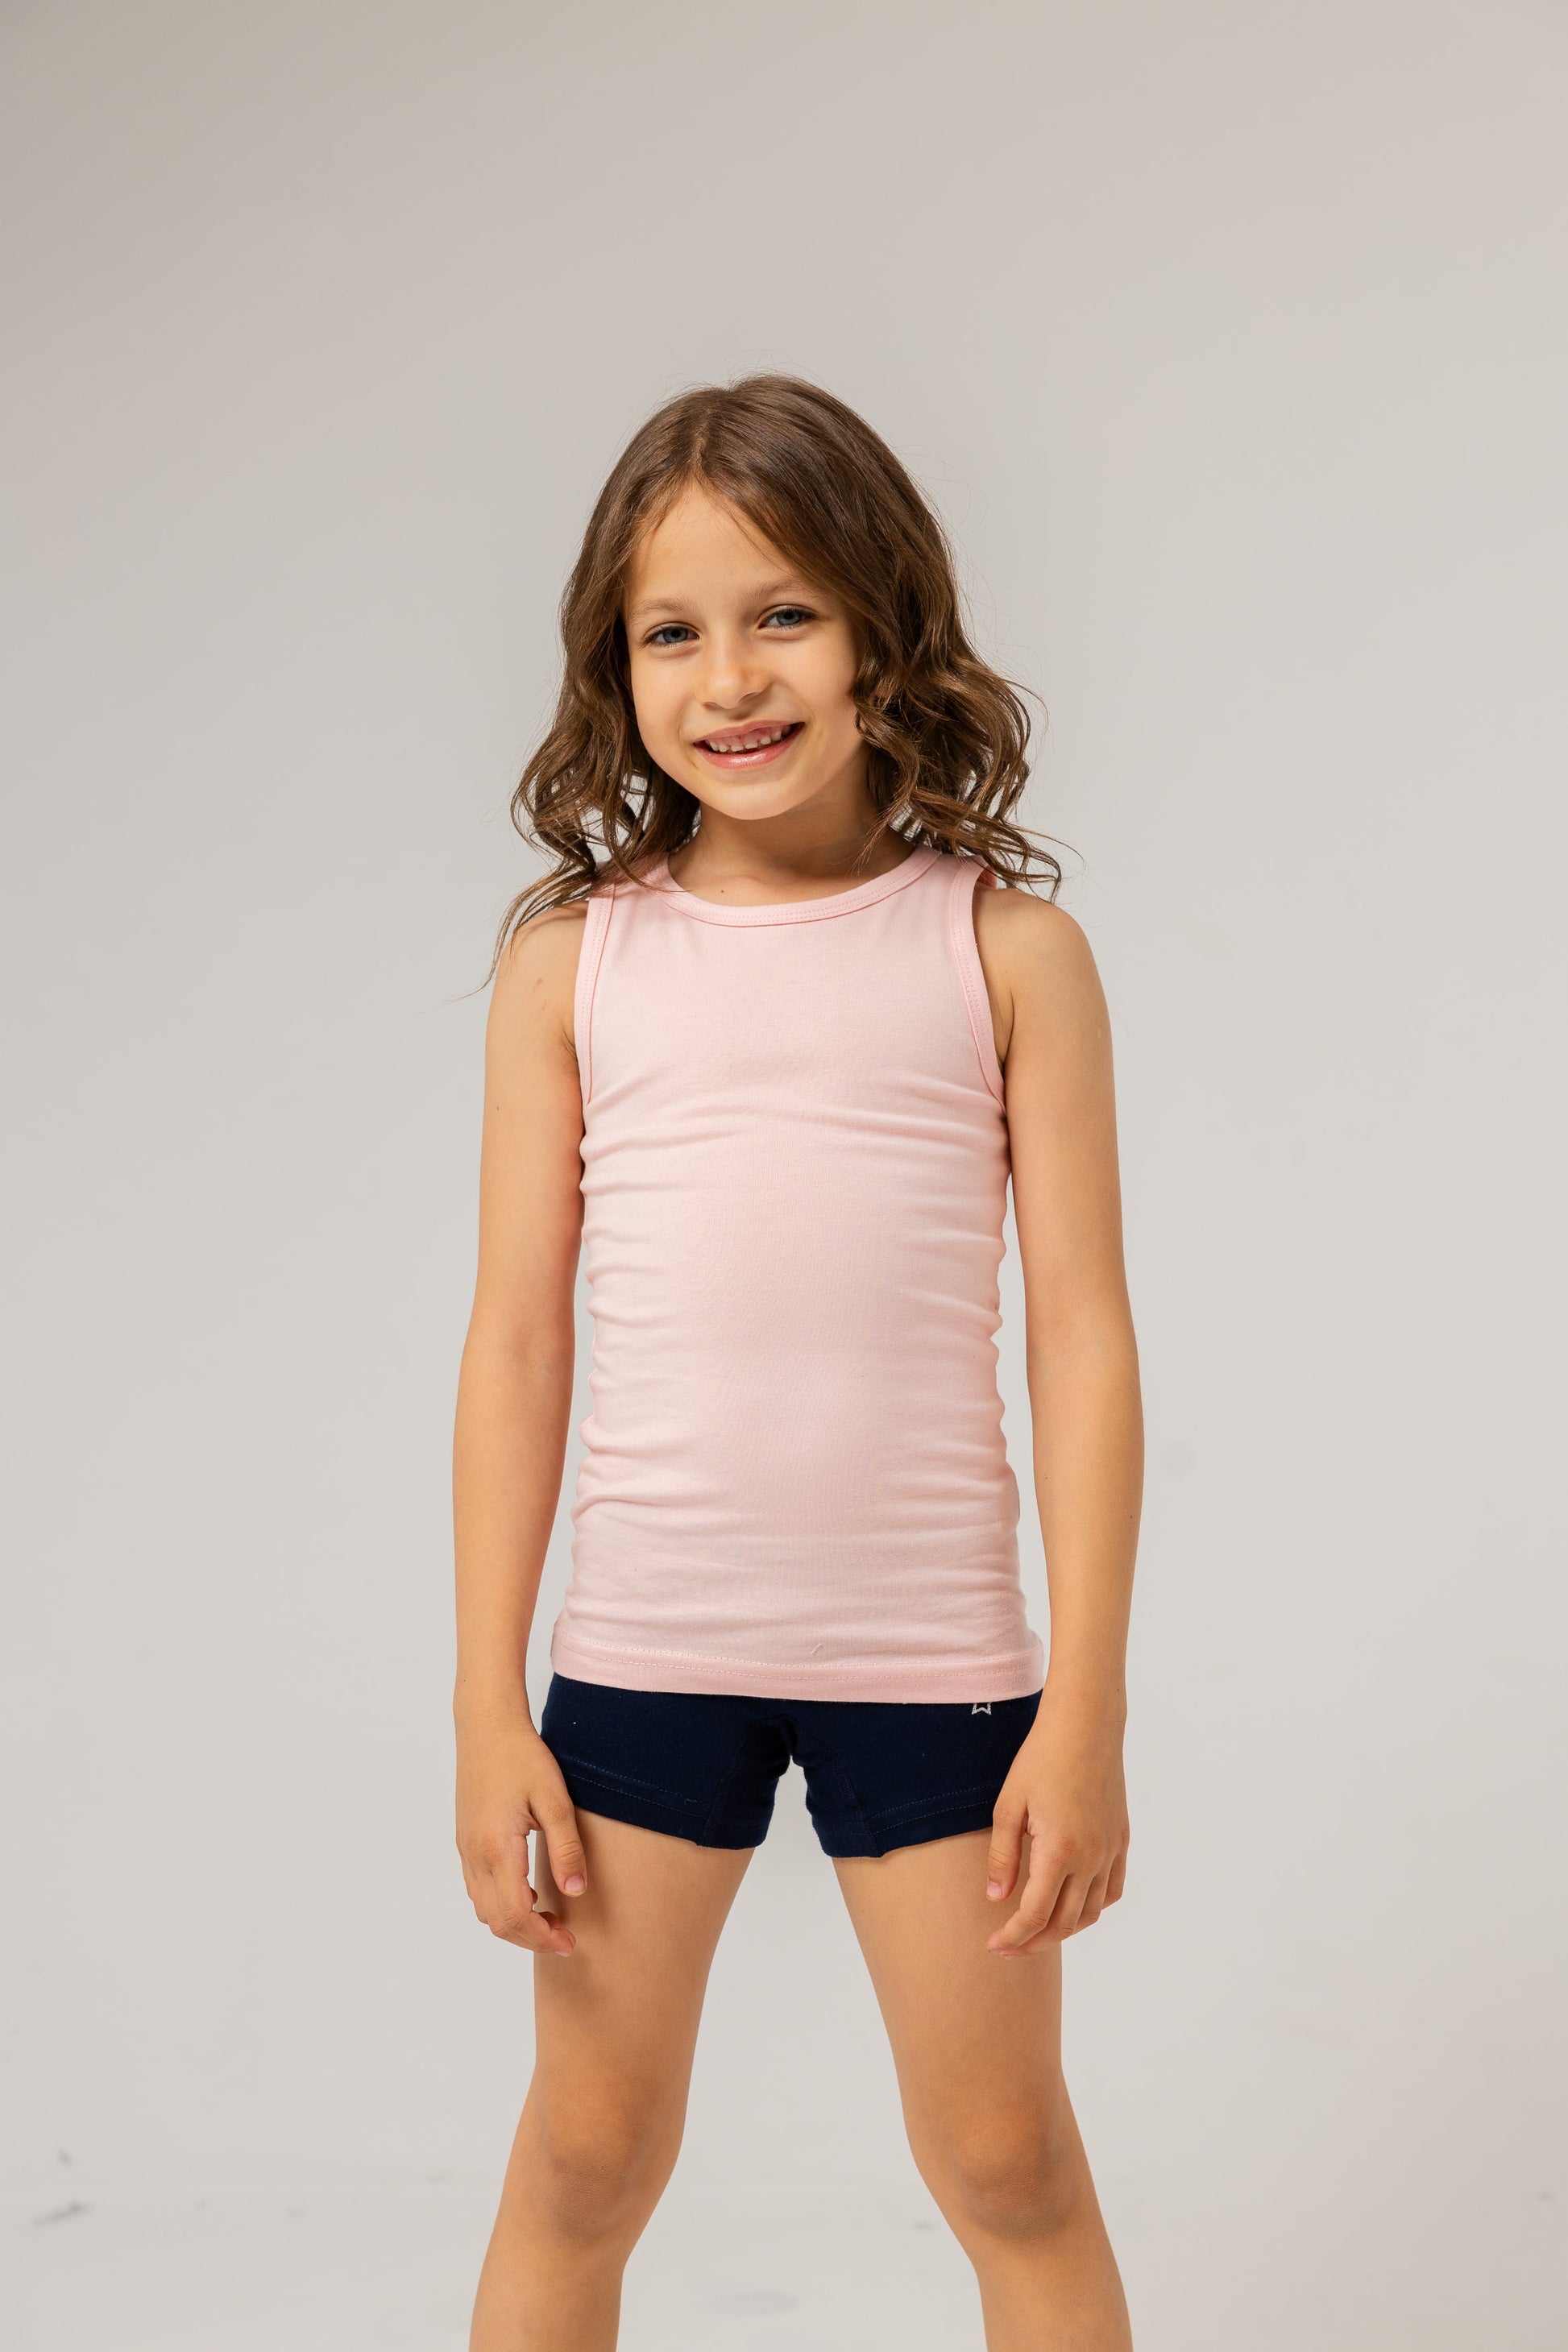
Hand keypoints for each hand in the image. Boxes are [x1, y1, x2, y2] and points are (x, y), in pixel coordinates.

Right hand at [455, 1702, 587, 1956]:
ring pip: (484, 1910)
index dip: (543, 1937)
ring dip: (515, 1924)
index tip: (570, 1942)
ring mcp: (466, 1849)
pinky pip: (478, 1890)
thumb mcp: (555, 1800)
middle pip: (497, 1922)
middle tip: (565, 1938)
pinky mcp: (465, 1841)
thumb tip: (575, 1893)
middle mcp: (475, 1855)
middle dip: (531, 1939)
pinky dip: (501, 1905)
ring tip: (550, 1917)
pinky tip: (529, 1893)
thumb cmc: (523, 1757)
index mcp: (497, 1848)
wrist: (486, 1726)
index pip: (516, 1915)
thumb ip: (567, 1848)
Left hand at [983, 1691, 1128, 1954]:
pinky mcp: (1121, 1841)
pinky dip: (1092, 1908)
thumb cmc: (1041, 1759)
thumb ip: (1003, 1857)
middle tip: (1008, 1947)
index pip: (1035, 1915)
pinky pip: (1111, 1890)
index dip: (1013, 1937)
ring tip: (1036, 1931)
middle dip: (1033, 1942)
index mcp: (1059, 1851)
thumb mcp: (1009, 1805)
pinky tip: (1072, 1905)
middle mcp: (1091, 1858)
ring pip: (1091, 1913)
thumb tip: (997, 1900)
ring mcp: (1111, 1851)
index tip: (992, 1946)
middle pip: (1064, 1923)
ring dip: (1063, 1930)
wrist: (1085, 1726)